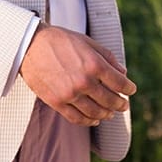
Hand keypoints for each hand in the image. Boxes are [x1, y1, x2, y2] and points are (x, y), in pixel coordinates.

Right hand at [19, 23, 136, 125]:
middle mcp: (84, 81)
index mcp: (95, 64)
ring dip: (106, 114)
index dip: (128, 88)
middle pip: (110, 100)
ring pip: (95, 112)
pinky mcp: (57, 102)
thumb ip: (108, 58)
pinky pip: (77, 118)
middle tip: (124, 105)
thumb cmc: (61, 40)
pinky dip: (89, 121)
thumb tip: (123, 73)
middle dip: (120, 104)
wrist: (30, 45)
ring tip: (111, 113)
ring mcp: (70, 94)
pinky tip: (95, 120)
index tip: (131, 90)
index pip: (119, 83)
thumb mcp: (88, 42)